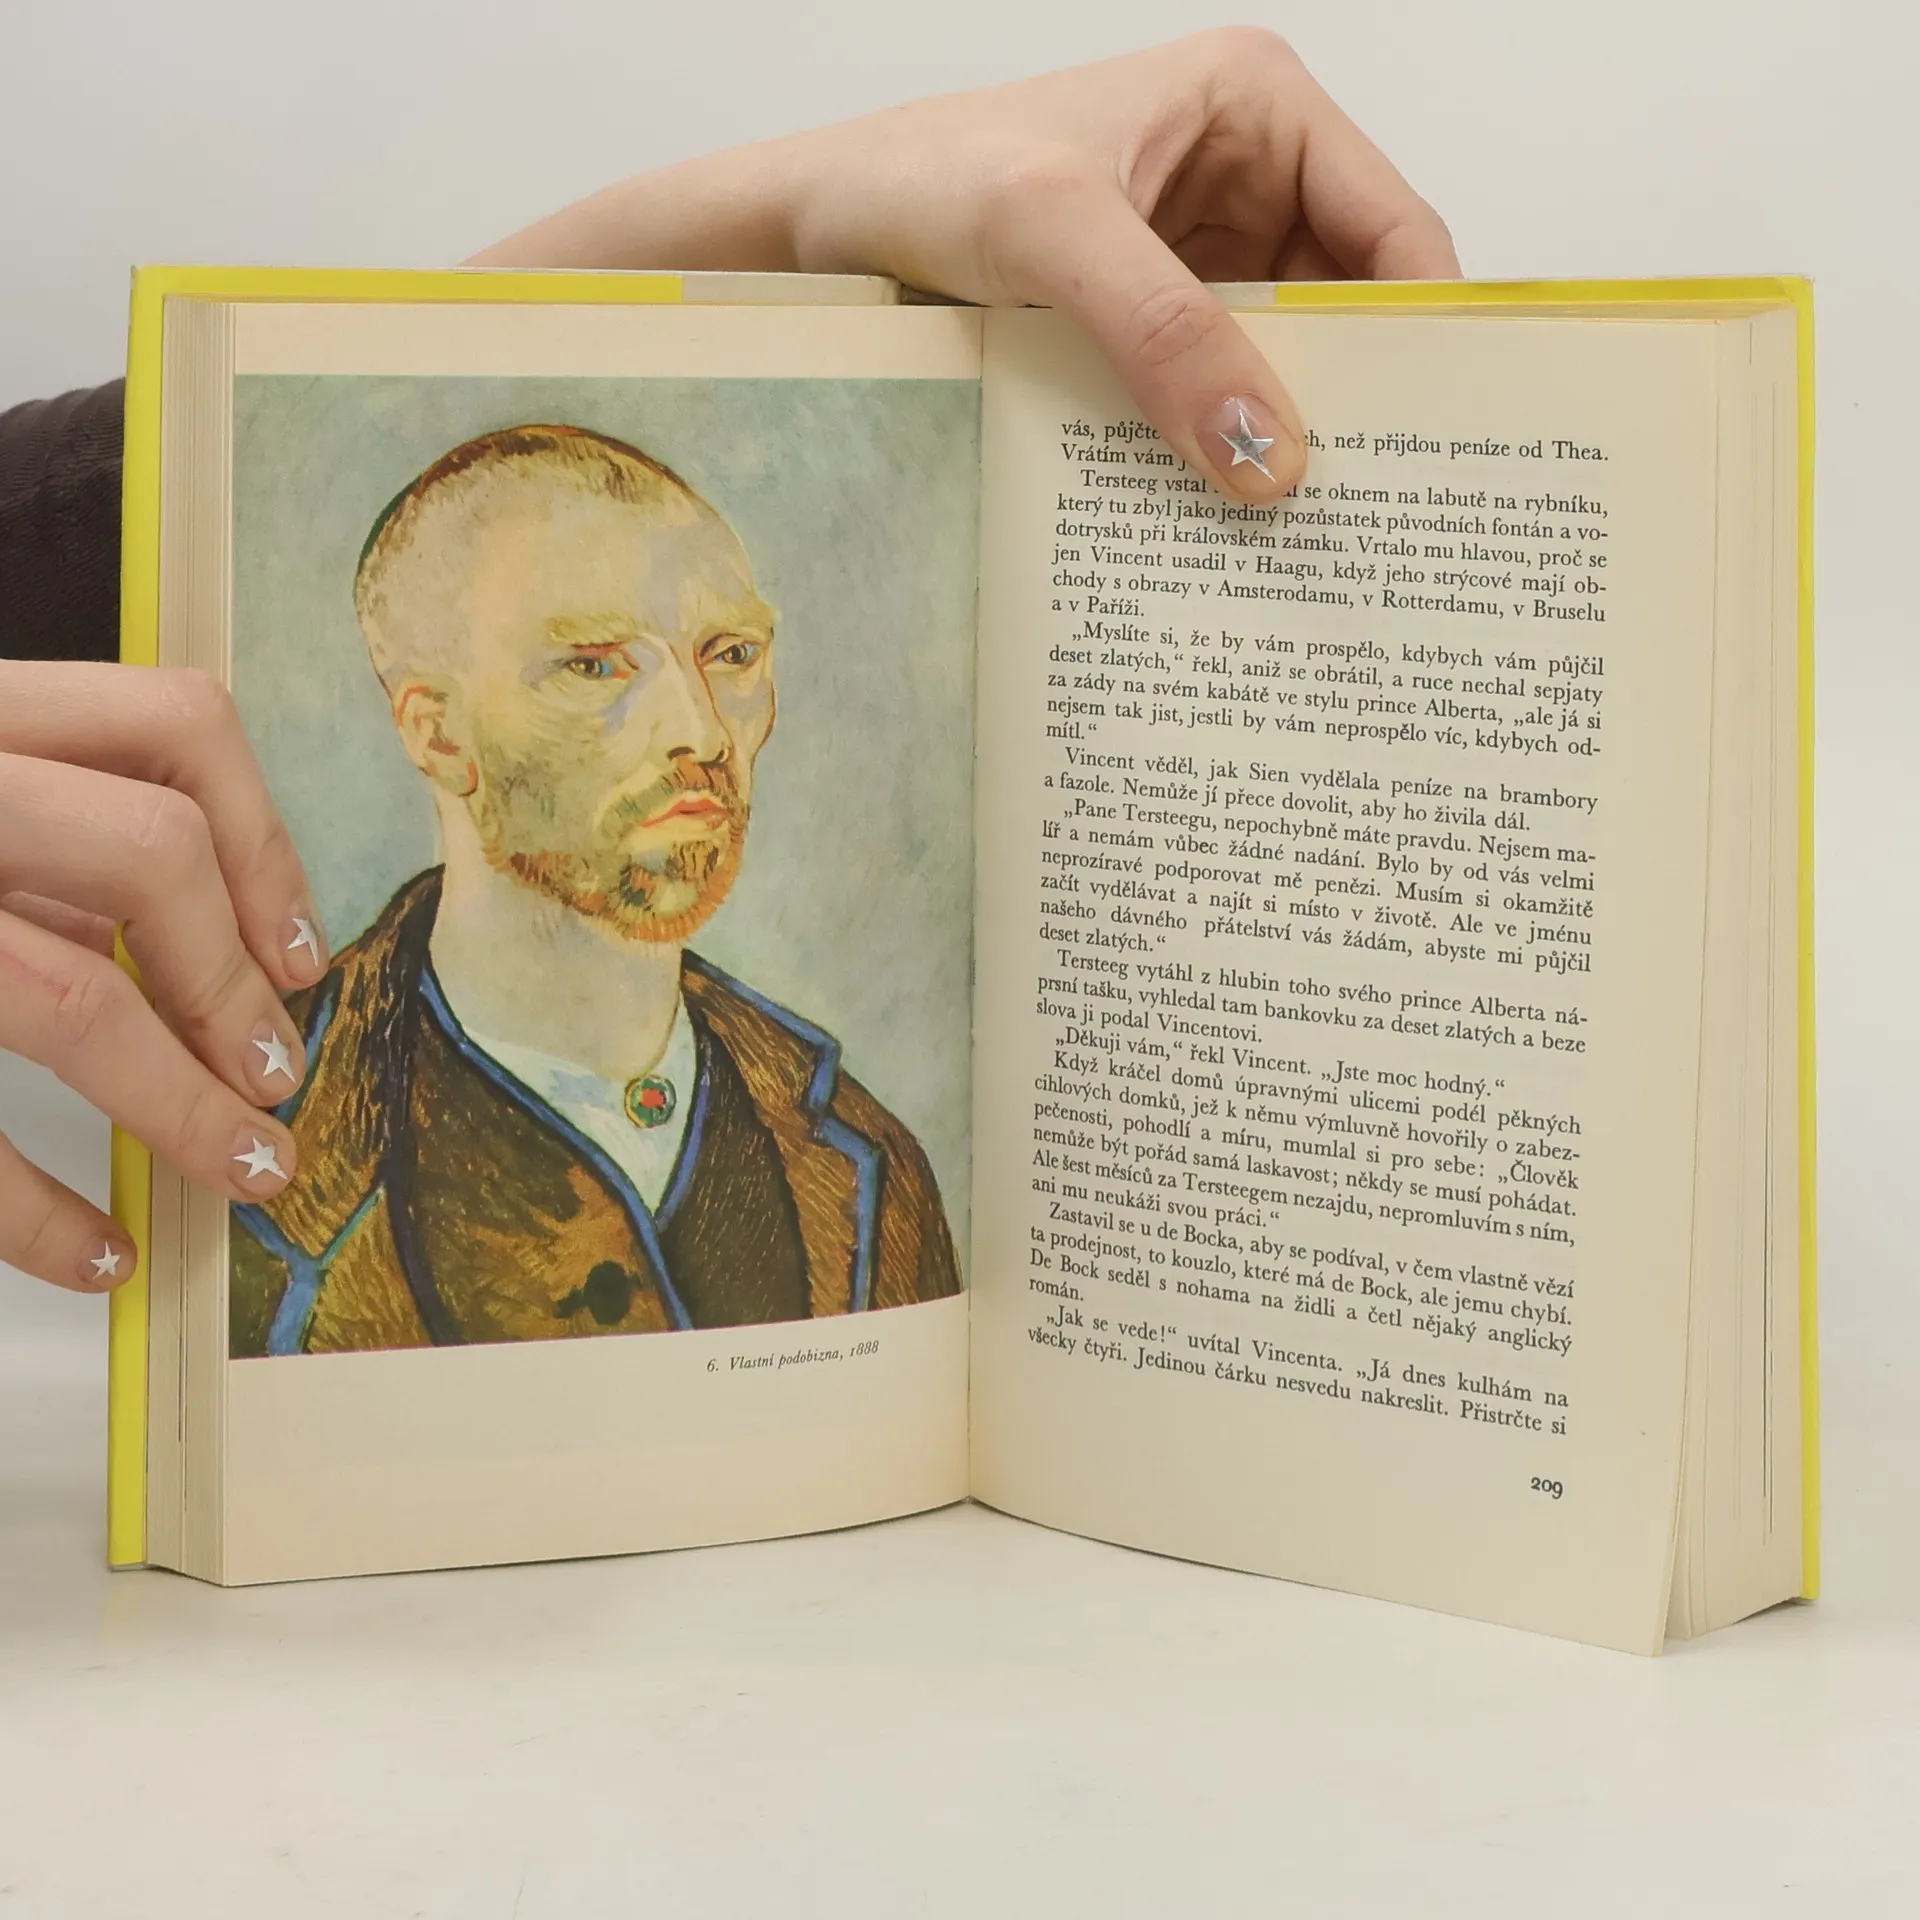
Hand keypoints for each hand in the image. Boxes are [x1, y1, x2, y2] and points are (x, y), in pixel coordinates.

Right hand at [0, 664, 321, 1291]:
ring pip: (72, 997)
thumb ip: (44, 834)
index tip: (298, 953)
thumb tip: (217, 931)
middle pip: (148, 854)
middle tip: (272, 1076)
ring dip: (183, 1106)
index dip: (266, 843)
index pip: (173, 723)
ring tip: (241, 1168)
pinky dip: (40, 1213)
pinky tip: (97, 1252)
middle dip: (233, 984)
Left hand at [469, 28, 1458, 501]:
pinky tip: (1220, 526)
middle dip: (1359, 408)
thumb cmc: (912, 183)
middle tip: (1380, 529)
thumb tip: (1275, 459)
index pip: (1397, 233)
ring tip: (1306, 550)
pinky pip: (1211, 400)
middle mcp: (1240, 181)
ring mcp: (1193, 265)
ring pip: (1280, 369)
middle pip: (1347, 313)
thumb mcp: (1049, 238)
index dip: (1426, 341)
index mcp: (1256, 108)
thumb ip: (1167, 335)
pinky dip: (1217, 458)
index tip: (1438, 456)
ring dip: (1286, 447)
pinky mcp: (1140, 335)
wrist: (797, 238)